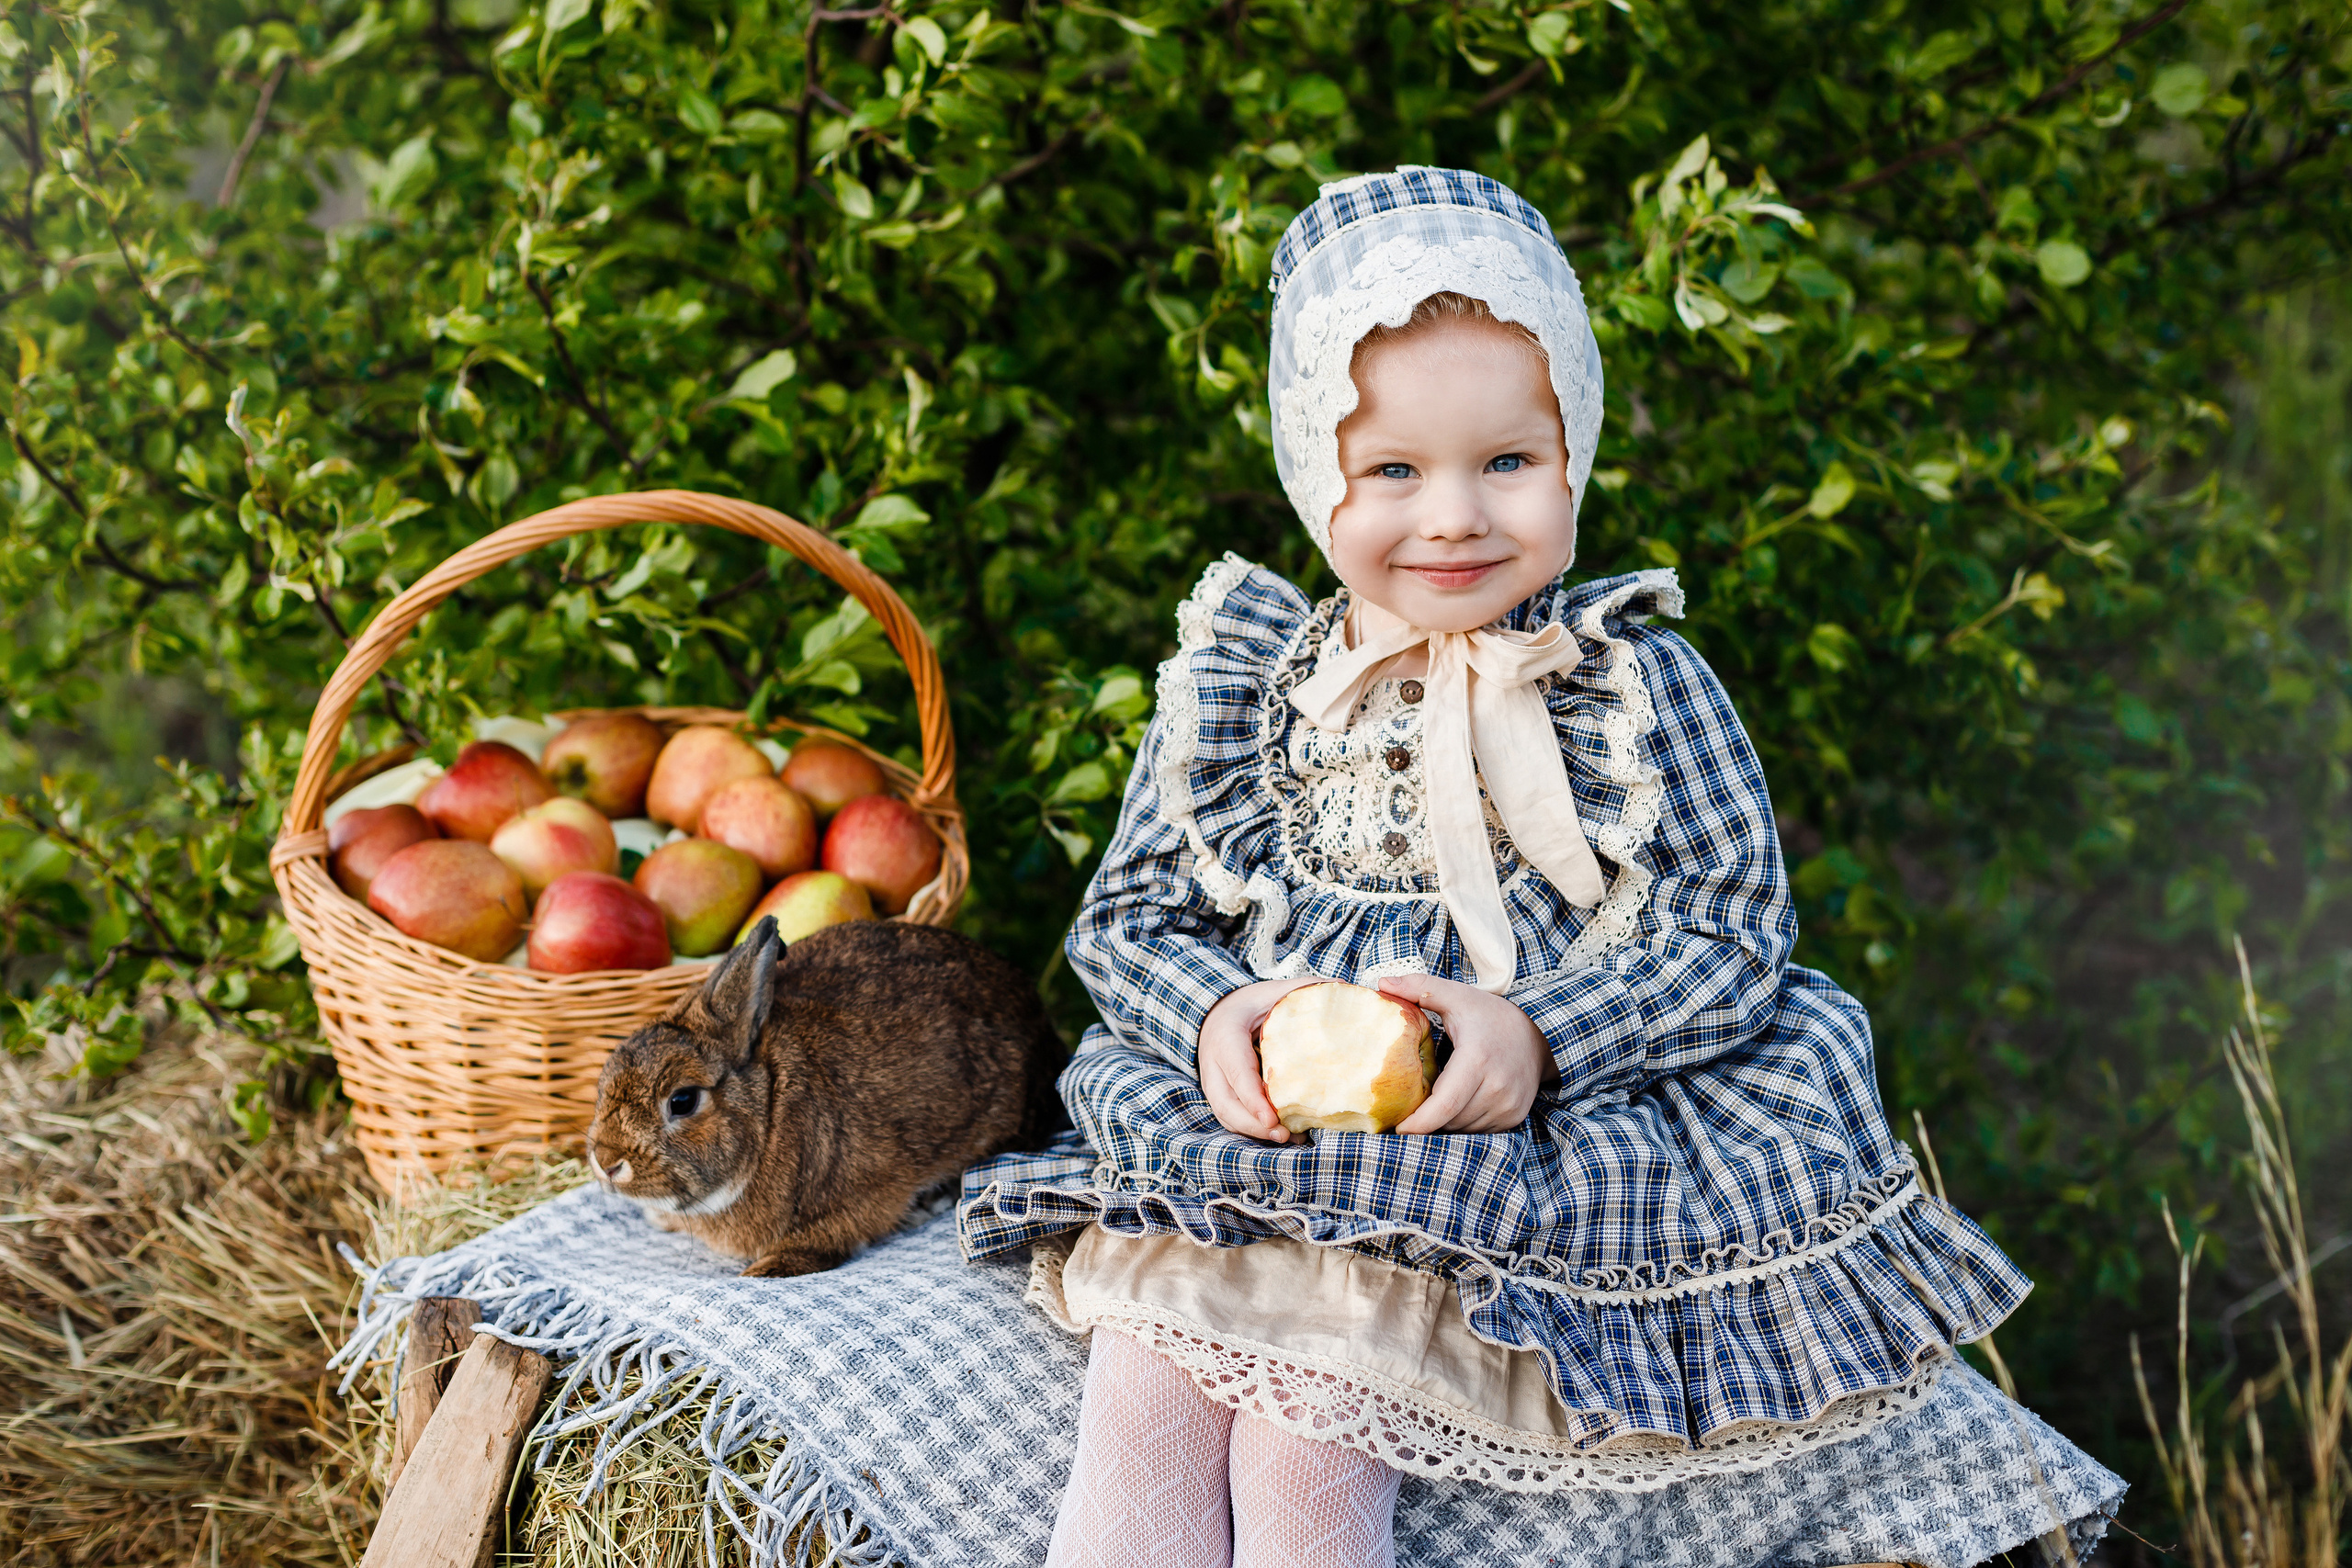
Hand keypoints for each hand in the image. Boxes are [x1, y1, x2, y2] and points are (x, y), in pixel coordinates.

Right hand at [1197, 977, 1327, 1142]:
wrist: (1214, 1015)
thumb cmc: (1248, 1005)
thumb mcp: (1269, 992)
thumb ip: (1301, 989)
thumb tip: (1343, 987)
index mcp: (1226, 1038)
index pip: (1237, 1074)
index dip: (1253, 1100)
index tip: (1272, 1119)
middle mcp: (1214, 1066)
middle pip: (1228, 1106)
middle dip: (1255, 1125)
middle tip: (1286, 1135)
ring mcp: (1214, 1085)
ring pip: (1229, 1117)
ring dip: (1257, 1133)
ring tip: (1292, 1138)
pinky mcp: (1221, 1098)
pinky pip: (1233, 1120)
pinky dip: (1255, 1131)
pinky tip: (1285, 1135)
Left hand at [1382, 975, 1555, 1134]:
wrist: (1537, 1035)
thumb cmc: (1490, 1016)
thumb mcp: (1457, 996)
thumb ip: (1419, 987)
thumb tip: (1382, 984)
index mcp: (1477, 1059)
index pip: (1444, 1105)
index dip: (1419, 1123)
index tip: (1398, 1127)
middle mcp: (1497, 1087)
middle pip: (1450, 1119)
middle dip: (1427, 1118)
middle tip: (1412, 1105)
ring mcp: (1508, 1105)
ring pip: (1463, 1127)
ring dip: (1446, 1120)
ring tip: (1439, 1097)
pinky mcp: (1514, 1117)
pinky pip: (1478, 1130)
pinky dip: (1463, 1121)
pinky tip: (1460, 1101)